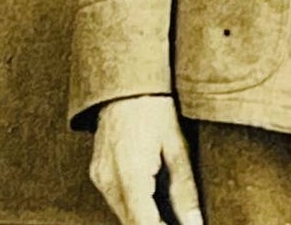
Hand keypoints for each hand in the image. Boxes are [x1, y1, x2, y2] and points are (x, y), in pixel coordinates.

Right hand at [89, 95, 202, 224]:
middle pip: (131, 223)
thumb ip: (184, 190)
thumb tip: (194, 224)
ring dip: (144, 216)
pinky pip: (115, 199)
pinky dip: (133, 204)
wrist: (125, 80)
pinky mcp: (96, 173)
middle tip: (177, 220)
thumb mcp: (177, 146)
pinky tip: (151, 194)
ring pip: (122, 214)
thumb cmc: (155, 107)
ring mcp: (99, 177)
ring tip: (168, 212)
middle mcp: (108, 180)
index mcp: (131, 175)